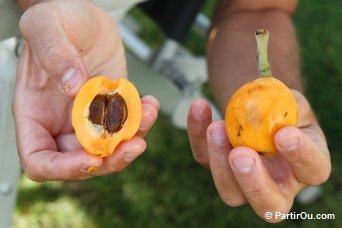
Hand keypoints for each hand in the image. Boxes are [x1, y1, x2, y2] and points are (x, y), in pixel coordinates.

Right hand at [13, 0, 158, 180]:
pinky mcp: (111, 109)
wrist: (84, 18)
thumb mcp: (47, 24)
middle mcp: (61, 122)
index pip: (39, 160)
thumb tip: (73, 86)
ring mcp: (88, 117)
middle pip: (81, 162)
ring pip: (110, 148)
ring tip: (149, 114)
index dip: (63, 169)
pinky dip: (142, 122)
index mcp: (35, 113)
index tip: (91, 158)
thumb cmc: (58, 19)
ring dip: (133, 140)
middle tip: (135, 145)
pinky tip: (149, 103)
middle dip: (110, 160)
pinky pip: (127, 127)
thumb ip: (55, 53)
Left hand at [187, 91, 330, 222]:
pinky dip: (197, 134)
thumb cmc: (282, 110)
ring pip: (230, 192)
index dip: (300, 156)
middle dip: (253, 182)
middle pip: (268, 204)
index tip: (284, 133)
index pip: (312, 170)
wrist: (258, 110)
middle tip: (240, 153)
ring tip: (216, 127)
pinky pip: (203, 159)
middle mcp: (278, 185)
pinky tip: (199, 107)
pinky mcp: (217, 169)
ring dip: (219, 161)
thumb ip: (285, 105)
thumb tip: (264, 105)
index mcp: (306, 167)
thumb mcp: (291, 102)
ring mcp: (244, 183)